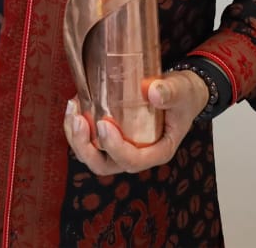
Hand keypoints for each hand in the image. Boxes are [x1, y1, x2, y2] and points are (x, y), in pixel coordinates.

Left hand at [64, 70, 209, 174]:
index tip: (104, 124)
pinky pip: (89, 140)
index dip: (115, 148)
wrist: (180, 92)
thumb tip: (153, 92)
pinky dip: (77, 126)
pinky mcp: (112, 135)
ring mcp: (122, 146)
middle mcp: (137, 154)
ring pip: (92, 155)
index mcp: (158, 151)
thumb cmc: (183, 96)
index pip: (133, 161)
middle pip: (105, 165)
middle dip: (86, 148)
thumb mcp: (183, 91)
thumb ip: (170, 92)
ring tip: (72, 110)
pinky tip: (75, 104)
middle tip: (79, 121)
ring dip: (76, 137)